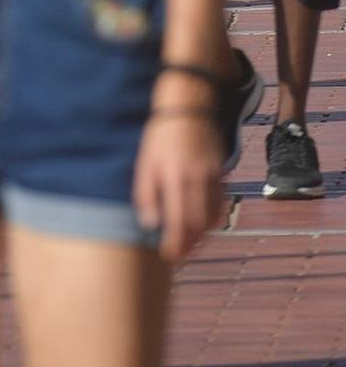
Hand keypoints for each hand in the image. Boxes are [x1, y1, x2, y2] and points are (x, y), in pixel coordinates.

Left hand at [133, 111, 224, 261]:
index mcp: (175, 177)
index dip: (175, 243)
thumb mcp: (145, 162)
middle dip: (189, 246)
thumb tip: (150, 225)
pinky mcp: (221, 174)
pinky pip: (220, 205)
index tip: (168, 256)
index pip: (178, 221)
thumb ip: (146, 194)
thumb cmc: (160, 136)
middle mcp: (197, 180)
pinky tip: (202, 227)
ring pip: (211, 218)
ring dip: (201, 237)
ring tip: (189, 246)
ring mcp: (212, 178)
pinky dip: (212, 221)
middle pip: (198, 225)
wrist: (187, 109)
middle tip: (179, 257)